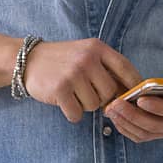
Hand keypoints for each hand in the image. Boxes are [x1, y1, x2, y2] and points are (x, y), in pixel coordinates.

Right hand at [23, 38, 143, 121]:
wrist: (27, 60)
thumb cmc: (62, 60)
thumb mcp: (85, 53)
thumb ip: (106, 68)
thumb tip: (131, 93)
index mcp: (97, 48)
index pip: (125, 68)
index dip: (134, 85)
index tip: (135, 97)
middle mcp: (87, 59)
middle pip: (110, 93)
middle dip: (101, 98)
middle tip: (86, 93)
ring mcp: (73, 74)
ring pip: (94, 105)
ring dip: (84, 105)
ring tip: (72, 93)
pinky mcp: (60, 89)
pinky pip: (77, 114)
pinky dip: (72, 113)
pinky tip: (64, 101)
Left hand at [102, 59, 162, 143]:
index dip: (157, 107)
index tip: (140, 99)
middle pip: (155, 125)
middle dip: (133, 115)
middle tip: (116, 103)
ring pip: (145, 133)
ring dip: (126, 122)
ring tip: (111, 109)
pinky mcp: (160, 134)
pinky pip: (141, 136)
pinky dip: (126, 128)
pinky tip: (115, 117)